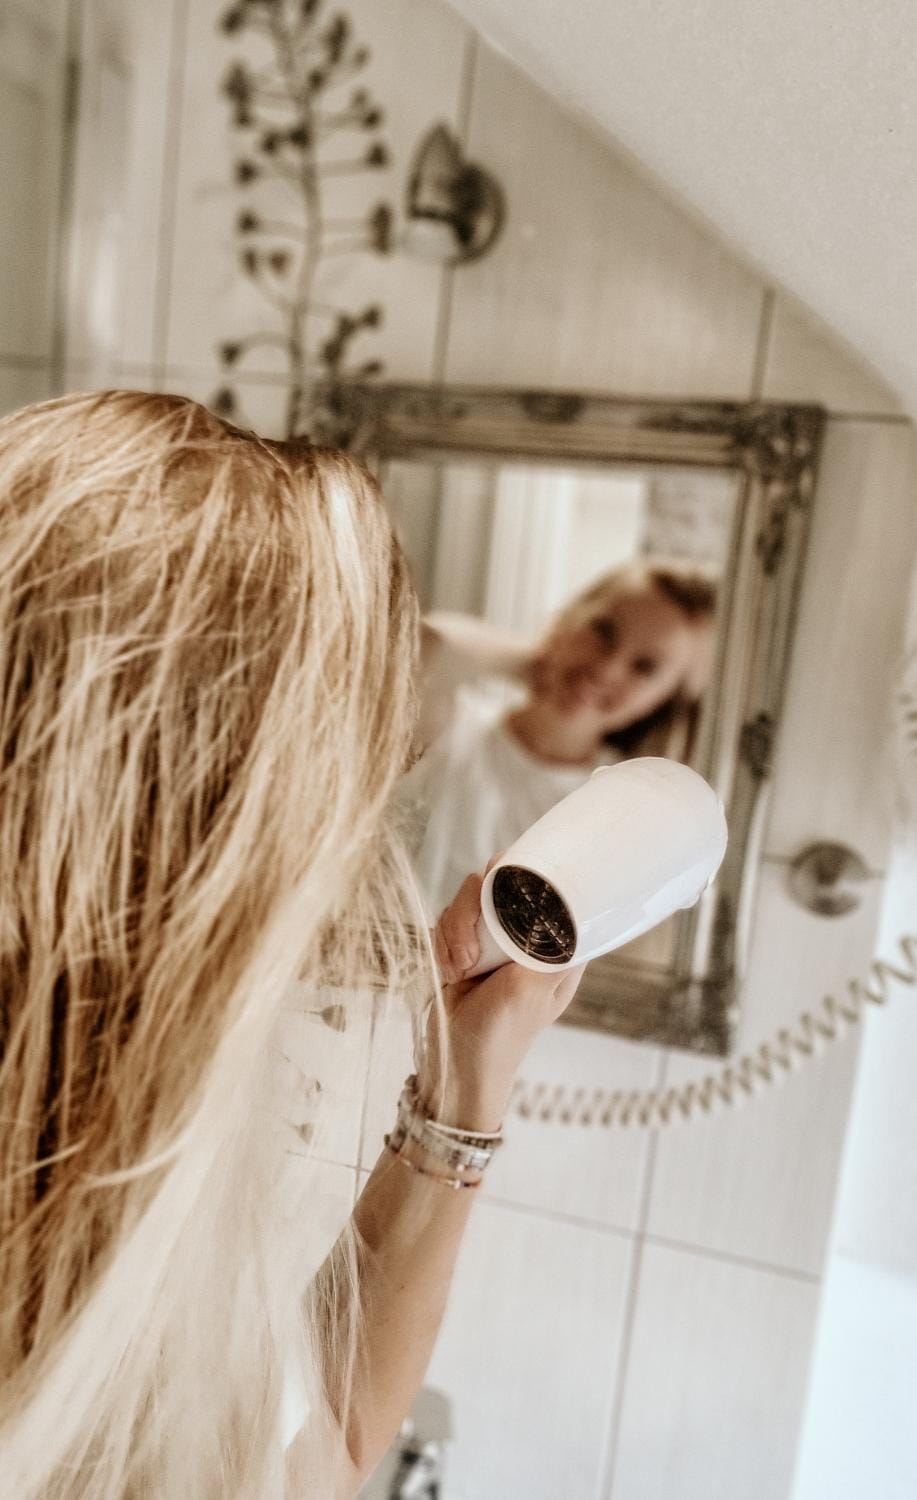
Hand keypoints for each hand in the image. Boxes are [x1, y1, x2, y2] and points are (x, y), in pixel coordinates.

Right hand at [419, 871, 583, 1131]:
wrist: (458, 1063)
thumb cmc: (503, 1034)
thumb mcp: (533, 988)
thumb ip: (547, 946)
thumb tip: (566, 907)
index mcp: (554, 947)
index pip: (548, 891)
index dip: (525, 874)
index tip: (500, 879)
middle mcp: (525, 938)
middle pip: (499, 886)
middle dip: (473, 912)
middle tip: (469, 955)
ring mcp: (493, 941)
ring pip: (467, 902)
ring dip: (455, 933)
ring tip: (460, 970)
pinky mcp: (464, 946)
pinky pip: (447, 923)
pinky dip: (443, 945)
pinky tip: (450, 973)